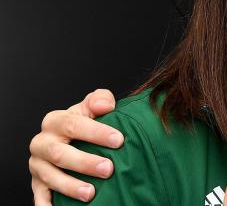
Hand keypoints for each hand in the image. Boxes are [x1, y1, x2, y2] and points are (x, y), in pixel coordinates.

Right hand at [29, 89, 122, 204]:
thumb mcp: (91, 109)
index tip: (118, 140)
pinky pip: (40, 197)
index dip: (96, 132)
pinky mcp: (37, 184)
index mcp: (55, 121)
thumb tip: (106, 105)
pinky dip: (47, 205)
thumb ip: (99, 100)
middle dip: (85, 162)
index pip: (74, 124)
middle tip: (109, 169)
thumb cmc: (85, 124)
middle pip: (59, 153)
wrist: (67, 141)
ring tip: (91, 193)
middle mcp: (42, 143)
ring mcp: (37, 165)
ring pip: (50, 176)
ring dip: (70, 186)